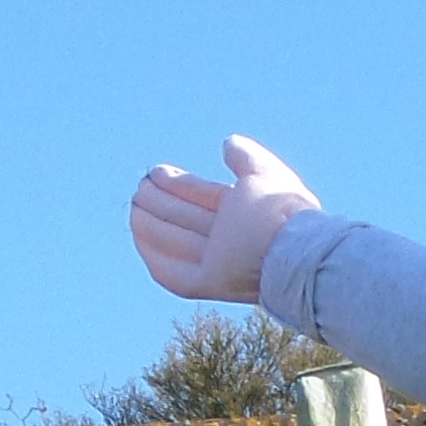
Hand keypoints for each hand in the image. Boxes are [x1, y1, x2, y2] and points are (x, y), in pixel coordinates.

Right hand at [129, 135, 318, 303]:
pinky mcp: (210, 283)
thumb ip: (244, 157)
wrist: (291, 246)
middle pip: (187, 220)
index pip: (204, 198)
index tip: (157, 172)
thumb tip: (227, 142)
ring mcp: (220, 264)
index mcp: (245, 215)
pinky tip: (138, 236)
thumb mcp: (263, 172)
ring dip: (152, 225)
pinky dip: (156, 256)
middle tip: (140, 187)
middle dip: (162, 203)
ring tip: (134, 203)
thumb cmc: (281, 208)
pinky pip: (175, 274)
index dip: (180, 185)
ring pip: (177, 244)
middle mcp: (231, 242)